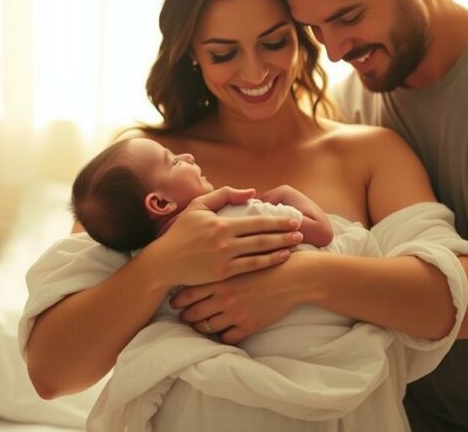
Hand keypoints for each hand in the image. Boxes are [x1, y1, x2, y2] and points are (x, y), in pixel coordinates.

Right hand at [138, 186, 302, 288]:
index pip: (256, 221)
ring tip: (296, 244)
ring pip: (260, 253)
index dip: (277, 220)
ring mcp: (225, 259)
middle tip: (302, 231)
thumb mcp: (198, 206)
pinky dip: (268, 262)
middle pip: (262, 237)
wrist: (165, 261)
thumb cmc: (182, 232)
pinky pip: (251, 268)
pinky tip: (280, 259)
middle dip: (285, 234)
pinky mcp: (223, 274)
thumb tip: (251, 192)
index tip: (293, 219)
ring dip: (281, 248)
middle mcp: (225, 241)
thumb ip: (224, 195)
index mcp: (221, 223)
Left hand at [172, 251, 310, 343]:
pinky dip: (221, 337)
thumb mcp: (241, 257)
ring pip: (208, 327)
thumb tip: (206, 264)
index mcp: (220, 279)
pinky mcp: (248, 325)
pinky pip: (227, 337)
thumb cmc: (268, 262)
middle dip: (185, 316)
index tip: (174, 302)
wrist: (292, 277)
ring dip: (200, 328)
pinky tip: (220, 333)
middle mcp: (224, 298)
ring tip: (197, 326)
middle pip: (194, 312)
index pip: (188, 293)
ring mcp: (235, 314)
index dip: (178, 299)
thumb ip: (222, 262)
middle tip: (182, 317)